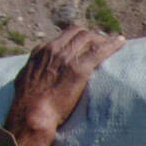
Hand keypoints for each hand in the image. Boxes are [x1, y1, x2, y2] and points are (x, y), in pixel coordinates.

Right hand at [4, 26, 125, 145]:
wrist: (32, 113)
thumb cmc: (28, 104)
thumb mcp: (25, 80)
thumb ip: (34, 72)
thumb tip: (34, 75)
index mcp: (41, 52)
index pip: (63, 36)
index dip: (77, 38)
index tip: (87, 44)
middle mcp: (54, 49)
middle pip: (78, 32)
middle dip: (92, 35)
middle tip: (104, 43)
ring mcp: (67, 57)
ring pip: (89, 38)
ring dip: (103, 39)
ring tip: (114, 43)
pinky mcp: (79, 68)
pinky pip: (99, 50)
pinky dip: (111, 44)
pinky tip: (121, 42)